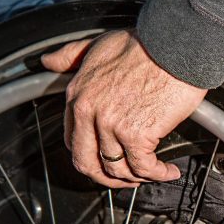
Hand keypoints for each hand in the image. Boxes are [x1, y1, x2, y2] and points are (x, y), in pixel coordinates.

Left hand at [41, 30, 206, 187]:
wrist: (174, 45)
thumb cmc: (145, 44)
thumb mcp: (97, 44)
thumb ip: (71, 56)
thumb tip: (49, 62)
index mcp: (78, 95)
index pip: (74, 141)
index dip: (92, 157)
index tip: (108, 159)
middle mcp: (89, 112)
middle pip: (88, 164)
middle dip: (108, 178)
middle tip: (127, 179)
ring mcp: (112, 125)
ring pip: (117, 170)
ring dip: (137, 178)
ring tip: (153, 173)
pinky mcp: (137, 134)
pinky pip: (144, 167)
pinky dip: (158, 174)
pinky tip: (169, 170)